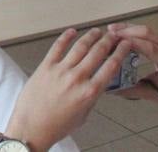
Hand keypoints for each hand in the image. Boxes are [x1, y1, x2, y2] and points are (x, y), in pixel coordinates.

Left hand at [5, 27, 130, 151]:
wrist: (32, 126)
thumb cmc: (57, 125)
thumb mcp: (84, 115)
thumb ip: (91, 97)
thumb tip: (95, 83)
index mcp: (89, 92)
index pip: (110, 67)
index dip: (120, 52)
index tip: (125, 44)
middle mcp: (77, 78)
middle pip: (97, 53)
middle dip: (108, 41)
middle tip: (113, 35)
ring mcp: (60, 70)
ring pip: (79, 47)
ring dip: (90, 36)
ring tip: (96, 31)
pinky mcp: (45, 66)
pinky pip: (57, 47)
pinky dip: (66, 37)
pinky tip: (72, 31)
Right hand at [106, 23, 157, 108]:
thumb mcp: (151, 94)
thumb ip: (130, 91)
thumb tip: (110, 89)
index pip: (150, 48)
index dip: (132, 42)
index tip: (116, 41)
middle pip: (148, 33)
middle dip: (127, 30)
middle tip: (110, 33)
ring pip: (148, 30)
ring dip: (129, 28)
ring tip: (113, 30)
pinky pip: (149, 33)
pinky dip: (135, 30)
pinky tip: (123, 32)